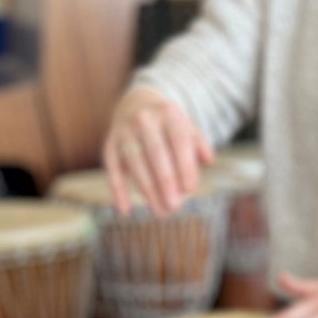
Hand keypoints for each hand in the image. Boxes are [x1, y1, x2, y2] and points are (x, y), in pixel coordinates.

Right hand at [103, 87, 213, 216]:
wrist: (137, 106)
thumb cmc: (170, 127)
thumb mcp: (188, 129)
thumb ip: (199, 145)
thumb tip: (207, 161)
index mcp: (168, 113)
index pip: (179, 140)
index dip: (185, 165)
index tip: (191, 189)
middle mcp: (144, 118)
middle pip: (155, 153)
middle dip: (165, 181)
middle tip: (174, 206)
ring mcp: (124, 131)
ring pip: (135, 162)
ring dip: (147, 189)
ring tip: (160, 211)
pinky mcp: (110, 144)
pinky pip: (112, 168)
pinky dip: (117, 189)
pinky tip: (125, 209)